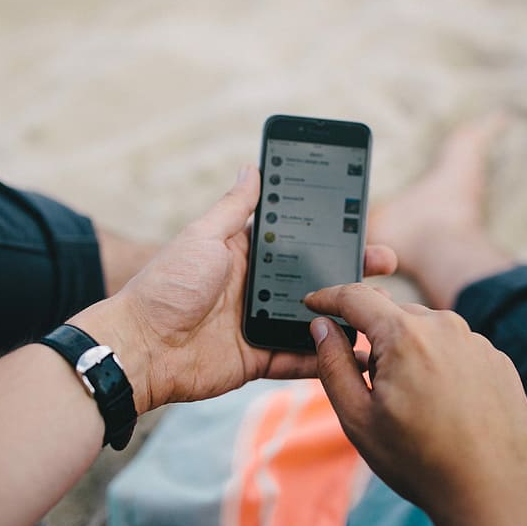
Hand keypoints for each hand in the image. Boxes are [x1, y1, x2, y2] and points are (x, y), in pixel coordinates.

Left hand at [70, 166, 396, 412]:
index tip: (362, 223)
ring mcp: (260, 324)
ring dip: (346, 313)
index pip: (297, 239)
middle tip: (386, 262)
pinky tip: (357, 353)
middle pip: (314, 277)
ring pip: (314, 318)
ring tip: (381, 307)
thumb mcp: (202, 237)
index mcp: (246, 254)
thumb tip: (252, 167)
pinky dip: (325, 358)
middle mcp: (257, 287)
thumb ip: (233, 208)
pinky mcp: (258, 357)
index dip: (329, 232)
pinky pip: (298, 358)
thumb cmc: (166, 285)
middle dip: (351, 270)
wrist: (140, 347)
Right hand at [304, 284, 526, 525]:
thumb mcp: (358, 418)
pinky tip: (445, 406)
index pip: (356, 297)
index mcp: (405, 335)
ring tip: (415, 404)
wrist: (491, 492)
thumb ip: (333, 364)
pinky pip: (456, 349)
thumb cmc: (421, 460)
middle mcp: (444, 327)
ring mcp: (476, 342)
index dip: (328, 298)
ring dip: (410, 353)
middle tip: (375, 387)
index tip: (314, 304)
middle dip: (375, 339)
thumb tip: (322, 327)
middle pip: (393, 315)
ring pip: (426, 332)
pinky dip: (441, 366)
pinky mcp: (497, 360)